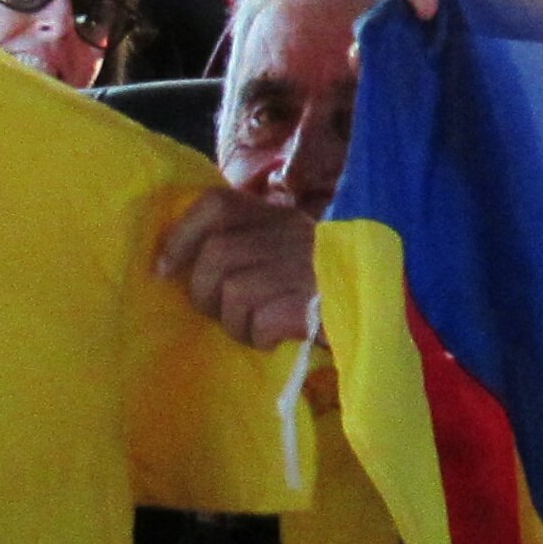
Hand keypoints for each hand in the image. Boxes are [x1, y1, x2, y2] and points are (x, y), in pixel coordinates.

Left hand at [156, 186, 324, 350]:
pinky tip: (275, 339)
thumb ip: (241, 248)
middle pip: (217, 254)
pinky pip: (259, 322)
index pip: (217, 205)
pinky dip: (259, 338)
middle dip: (204, 292)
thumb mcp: (281, 256)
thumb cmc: (319, 292)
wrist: (379, 317)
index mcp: (279, 217)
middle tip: (219, 313)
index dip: (181, 236)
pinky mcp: (313, 303)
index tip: (163, 269)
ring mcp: (305, 267)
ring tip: (252, 329)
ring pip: (234, 292)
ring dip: (233, 322)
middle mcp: (291, 233)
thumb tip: (171, 264)